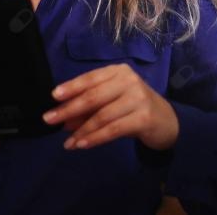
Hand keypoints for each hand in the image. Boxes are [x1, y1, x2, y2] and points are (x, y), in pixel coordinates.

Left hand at [42, 64, 178, 150]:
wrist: (167, 121)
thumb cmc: (133, 106)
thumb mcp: (111, 102)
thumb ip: (89, 108)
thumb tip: (63, 119)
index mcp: (117, 71)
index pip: (90, 78)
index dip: (71, 87)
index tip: (53, 96)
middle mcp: (128, 80)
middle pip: (93, 96)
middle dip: (69, 109)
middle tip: (50, 119)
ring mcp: (137, 98)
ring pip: (102, 115)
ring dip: (81, 130)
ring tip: (67, 142)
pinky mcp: (144, 117)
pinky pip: (113, 129)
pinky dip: (96, 137)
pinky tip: (82, 145)